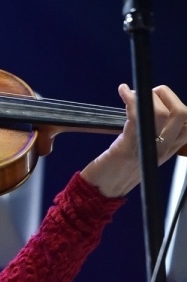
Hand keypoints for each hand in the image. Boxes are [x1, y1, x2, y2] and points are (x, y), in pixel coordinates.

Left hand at [81, 83, 186, 197]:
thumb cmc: (119, 168)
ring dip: (148, 95)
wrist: (102, 190)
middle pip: (183, 114)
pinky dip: (130, 97)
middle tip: (148, 94)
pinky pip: (137, 117)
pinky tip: (123, 91)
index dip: (179, 104)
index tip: (161, 96)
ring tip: (132, 94)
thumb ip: (158, 133)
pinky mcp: (128, 147)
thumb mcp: (146, 149)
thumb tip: (156, 106)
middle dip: (166, 94)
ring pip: (162, 113)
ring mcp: (148, 148)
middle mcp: (164, 148)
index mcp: (170, 148)